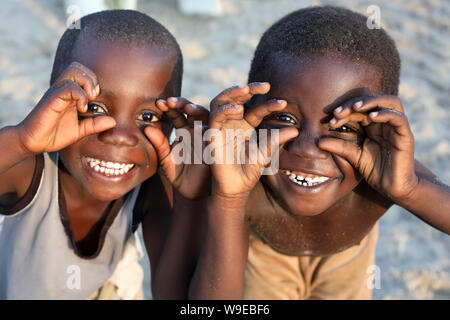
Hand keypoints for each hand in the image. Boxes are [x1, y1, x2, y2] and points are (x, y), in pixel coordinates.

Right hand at [16, 62, 115, 153]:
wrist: (34, 142)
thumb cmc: (54, 134)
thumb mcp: (80, 130)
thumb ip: (95, 125)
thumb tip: (113, 121)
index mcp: (69, 93)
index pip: (83, 73)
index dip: (94, 82)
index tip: (96, 100)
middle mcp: (62, 89)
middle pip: (78, 66)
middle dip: (91, 79)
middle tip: (94, 98)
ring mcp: (56, 92)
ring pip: (73, 71)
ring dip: (87, 83)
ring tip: (89, 100)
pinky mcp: (52, 99)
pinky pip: (69, 87)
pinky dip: (80, 96)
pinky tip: (82, 109)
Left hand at [144, 97, 209, 199]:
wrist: (189, 191)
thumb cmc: (177, 173)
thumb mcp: (165, 158)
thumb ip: (158, 143)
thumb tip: (147, 128)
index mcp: (183, 130)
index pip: (177, 113)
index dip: (169, 107)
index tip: (159, 103)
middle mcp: (196, 130)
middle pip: (192, 110)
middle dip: (182, 104)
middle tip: (171, 102)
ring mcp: (206, 137)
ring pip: (206, 117)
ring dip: (198, 111)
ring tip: (188, 109)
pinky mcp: (215, 146)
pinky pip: (216, 133)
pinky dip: (211, 127)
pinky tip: (202, 125)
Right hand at [209, 82, 297, 196]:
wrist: (236, 188)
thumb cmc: (250, 171)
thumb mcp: (266, 153)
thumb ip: (277, 140)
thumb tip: (296, 130)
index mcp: (246, 126)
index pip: (257, 110)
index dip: (269, 105)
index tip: (283, 103)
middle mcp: (233, 123)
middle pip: (236, 98)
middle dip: (249, 89)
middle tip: (265, 85)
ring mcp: (221, 127)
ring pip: (221, 101)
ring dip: (233, 93)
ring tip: (246, 89)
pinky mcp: (212, 134)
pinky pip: (215, 117)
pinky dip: (224, 110)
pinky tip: (237, 109)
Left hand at [318, 95, 417, 200]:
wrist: (391, 186)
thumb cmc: (374, 169)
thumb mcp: (352, 156)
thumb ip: (338, 146)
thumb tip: (318, 142)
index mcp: (372, 125)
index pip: (359, 109)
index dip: (345, 111)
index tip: (330, 119)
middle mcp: (384, 122)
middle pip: (371, 101)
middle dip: (354, 104)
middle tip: (338, 112)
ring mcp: (396, 127)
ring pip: (389, 102)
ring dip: (372, 101)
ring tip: (356, 107)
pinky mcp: (406, 135)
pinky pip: (399, 117)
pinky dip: (386, 113)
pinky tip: (371, 117)